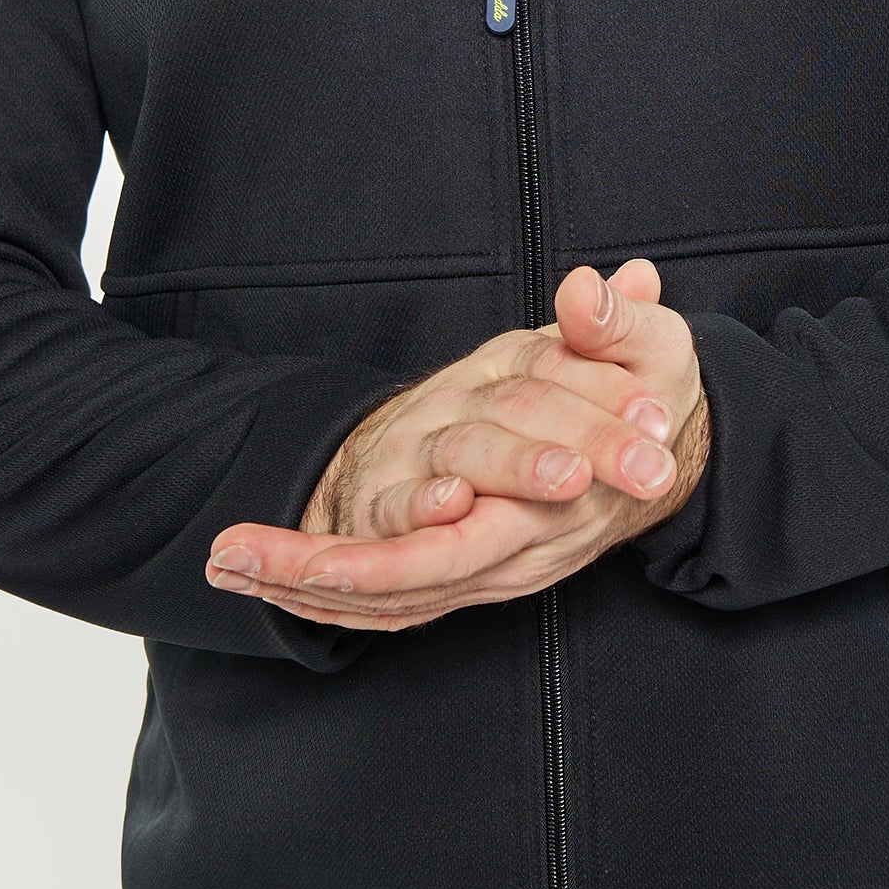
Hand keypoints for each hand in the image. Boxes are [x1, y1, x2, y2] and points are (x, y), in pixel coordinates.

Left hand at [204, 261, 706, 632]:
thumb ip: (617, 323)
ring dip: (302, 586)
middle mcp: (522, 548)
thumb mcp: (654, 351)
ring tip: (223, 564)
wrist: (665, 452)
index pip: (469, 535)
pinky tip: (264, 579)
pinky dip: (327, 597)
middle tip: (231, 556)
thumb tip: (590, 288)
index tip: (321, 559)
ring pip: (391, 597)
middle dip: (317, 572)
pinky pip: (393, 601)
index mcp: (563, 499)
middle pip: (410, 578)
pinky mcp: (474, 568)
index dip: (397, 546)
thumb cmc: (653, 396)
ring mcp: (495, 567)